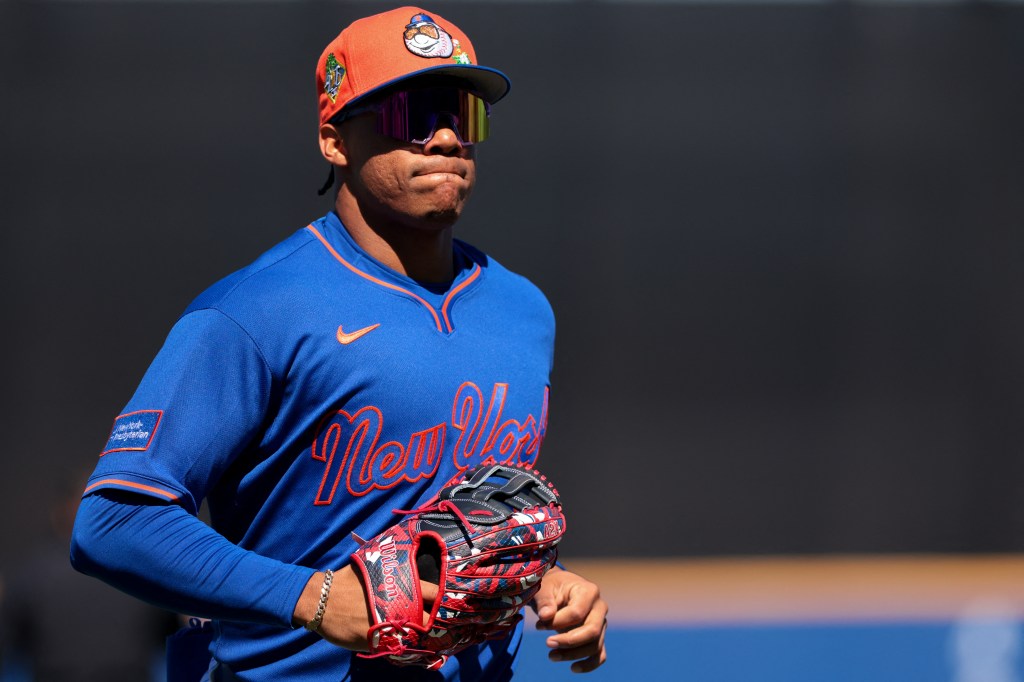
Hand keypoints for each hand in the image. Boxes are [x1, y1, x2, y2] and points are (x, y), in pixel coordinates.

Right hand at [292, 565, 438, 650]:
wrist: (321, 601)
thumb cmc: (348, 579)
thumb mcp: (372, 563)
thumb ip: (392, 562)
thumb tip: (408, 546)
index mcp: (398, 585)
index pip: (432, 592)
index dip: (443, 599)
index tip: (450, 603)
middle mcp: (396, 606)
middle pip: (428, 618)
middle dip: (436, 622)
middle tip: (444, 624)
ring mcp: (387, 626)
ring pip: (415, 636)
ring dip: (423, 636)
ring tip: (432, 638)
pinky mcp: (376, 643)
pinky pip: (397, 648)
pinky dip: (404, 647)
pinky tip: (409, 645)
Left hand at [532, 566, 607, 672]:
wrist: (558, 588)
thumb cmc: (551, 586)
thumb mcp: (544, 588)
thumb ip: (545, 602)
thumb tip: (546, 617)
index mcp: (589, 591)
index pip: (577, 613)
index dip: (558, 622)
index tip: (539, 625)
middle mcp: (599, 607)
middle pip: (592, 631)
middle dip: (569, 641)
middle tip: (548, 643)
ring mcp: (601, 622)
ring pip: (595, 645)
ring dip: (573, 654)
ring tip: (551, 656)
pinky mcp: (598, 636)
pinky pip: (600, 654)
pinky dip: (589, 664)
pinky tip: (573, 668)